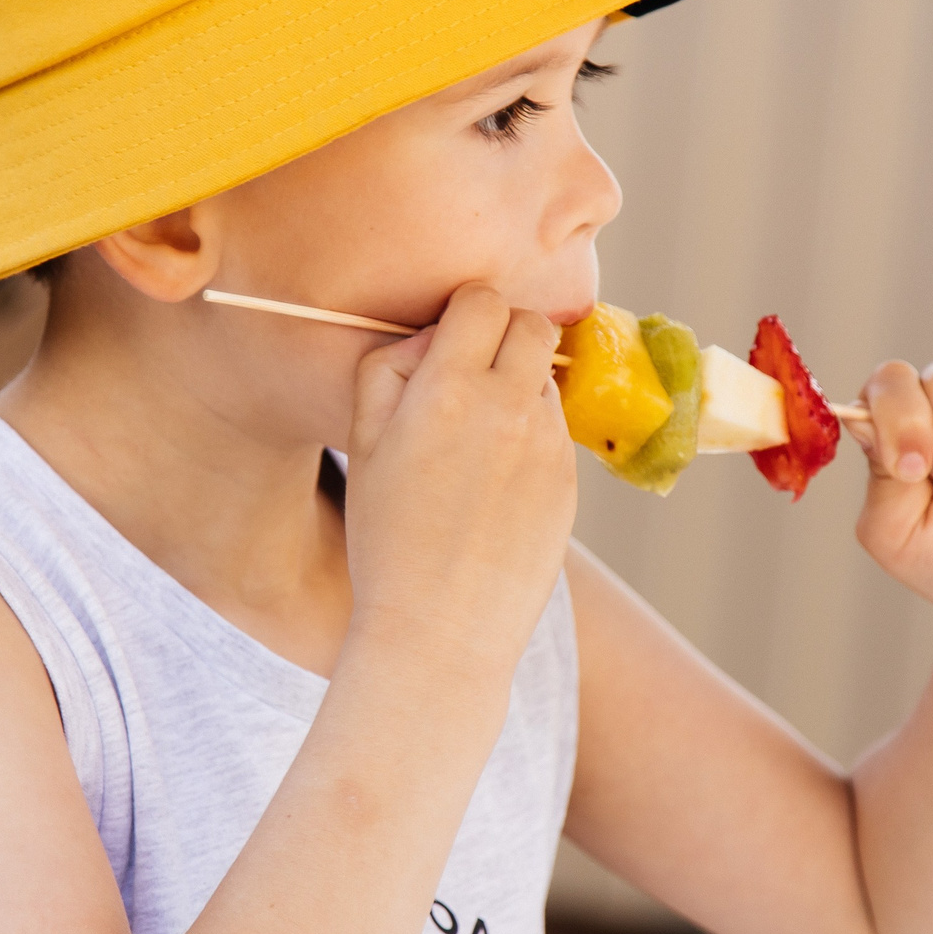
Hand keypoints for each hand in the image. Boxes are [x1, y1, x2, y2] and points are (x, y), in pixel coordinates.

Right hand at [343, 283, 575, 667]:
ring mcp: (548, 446)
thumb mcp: (362, 446)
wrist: (439, 633)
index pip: (483, 300)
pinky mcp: (570, 482)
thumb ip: (388, 370)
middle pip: (534, 326)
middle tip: (474, 375)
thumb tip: (431, 337)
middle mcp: (508, 407)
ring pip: (547, 381)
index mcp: (448, 390)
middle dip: (506, 336)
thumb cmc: (387, 540)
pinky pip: (556, 433)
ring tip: (478, 448)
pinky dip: (533, 440)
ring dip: (519, 391)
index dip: (465, 313)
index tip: (450, 341)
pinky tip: (497, 486)